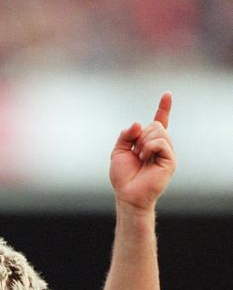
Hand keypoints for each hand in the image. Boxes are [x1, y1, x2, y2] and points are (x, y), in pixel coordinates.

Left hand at [109, 92, 176, 210]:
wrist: (128, 194)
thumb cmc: (123, 177)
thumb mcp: (119, 151)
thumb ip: (126, 135)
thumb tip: (138, 123)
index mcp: (150, 143)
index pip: (159, 122)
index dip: (163, 109)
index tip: (167, 94)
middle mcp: (161, 146)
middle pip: (155, 125)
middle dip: (141, 135)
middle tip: (136, 152)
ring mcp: (167, 153)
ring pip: (159, 131)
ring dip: (144, 142)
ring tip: (140, 156)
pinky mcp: (171, 160)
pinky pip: (161, 142)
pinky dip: (149, 147)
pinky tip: (145, 157)